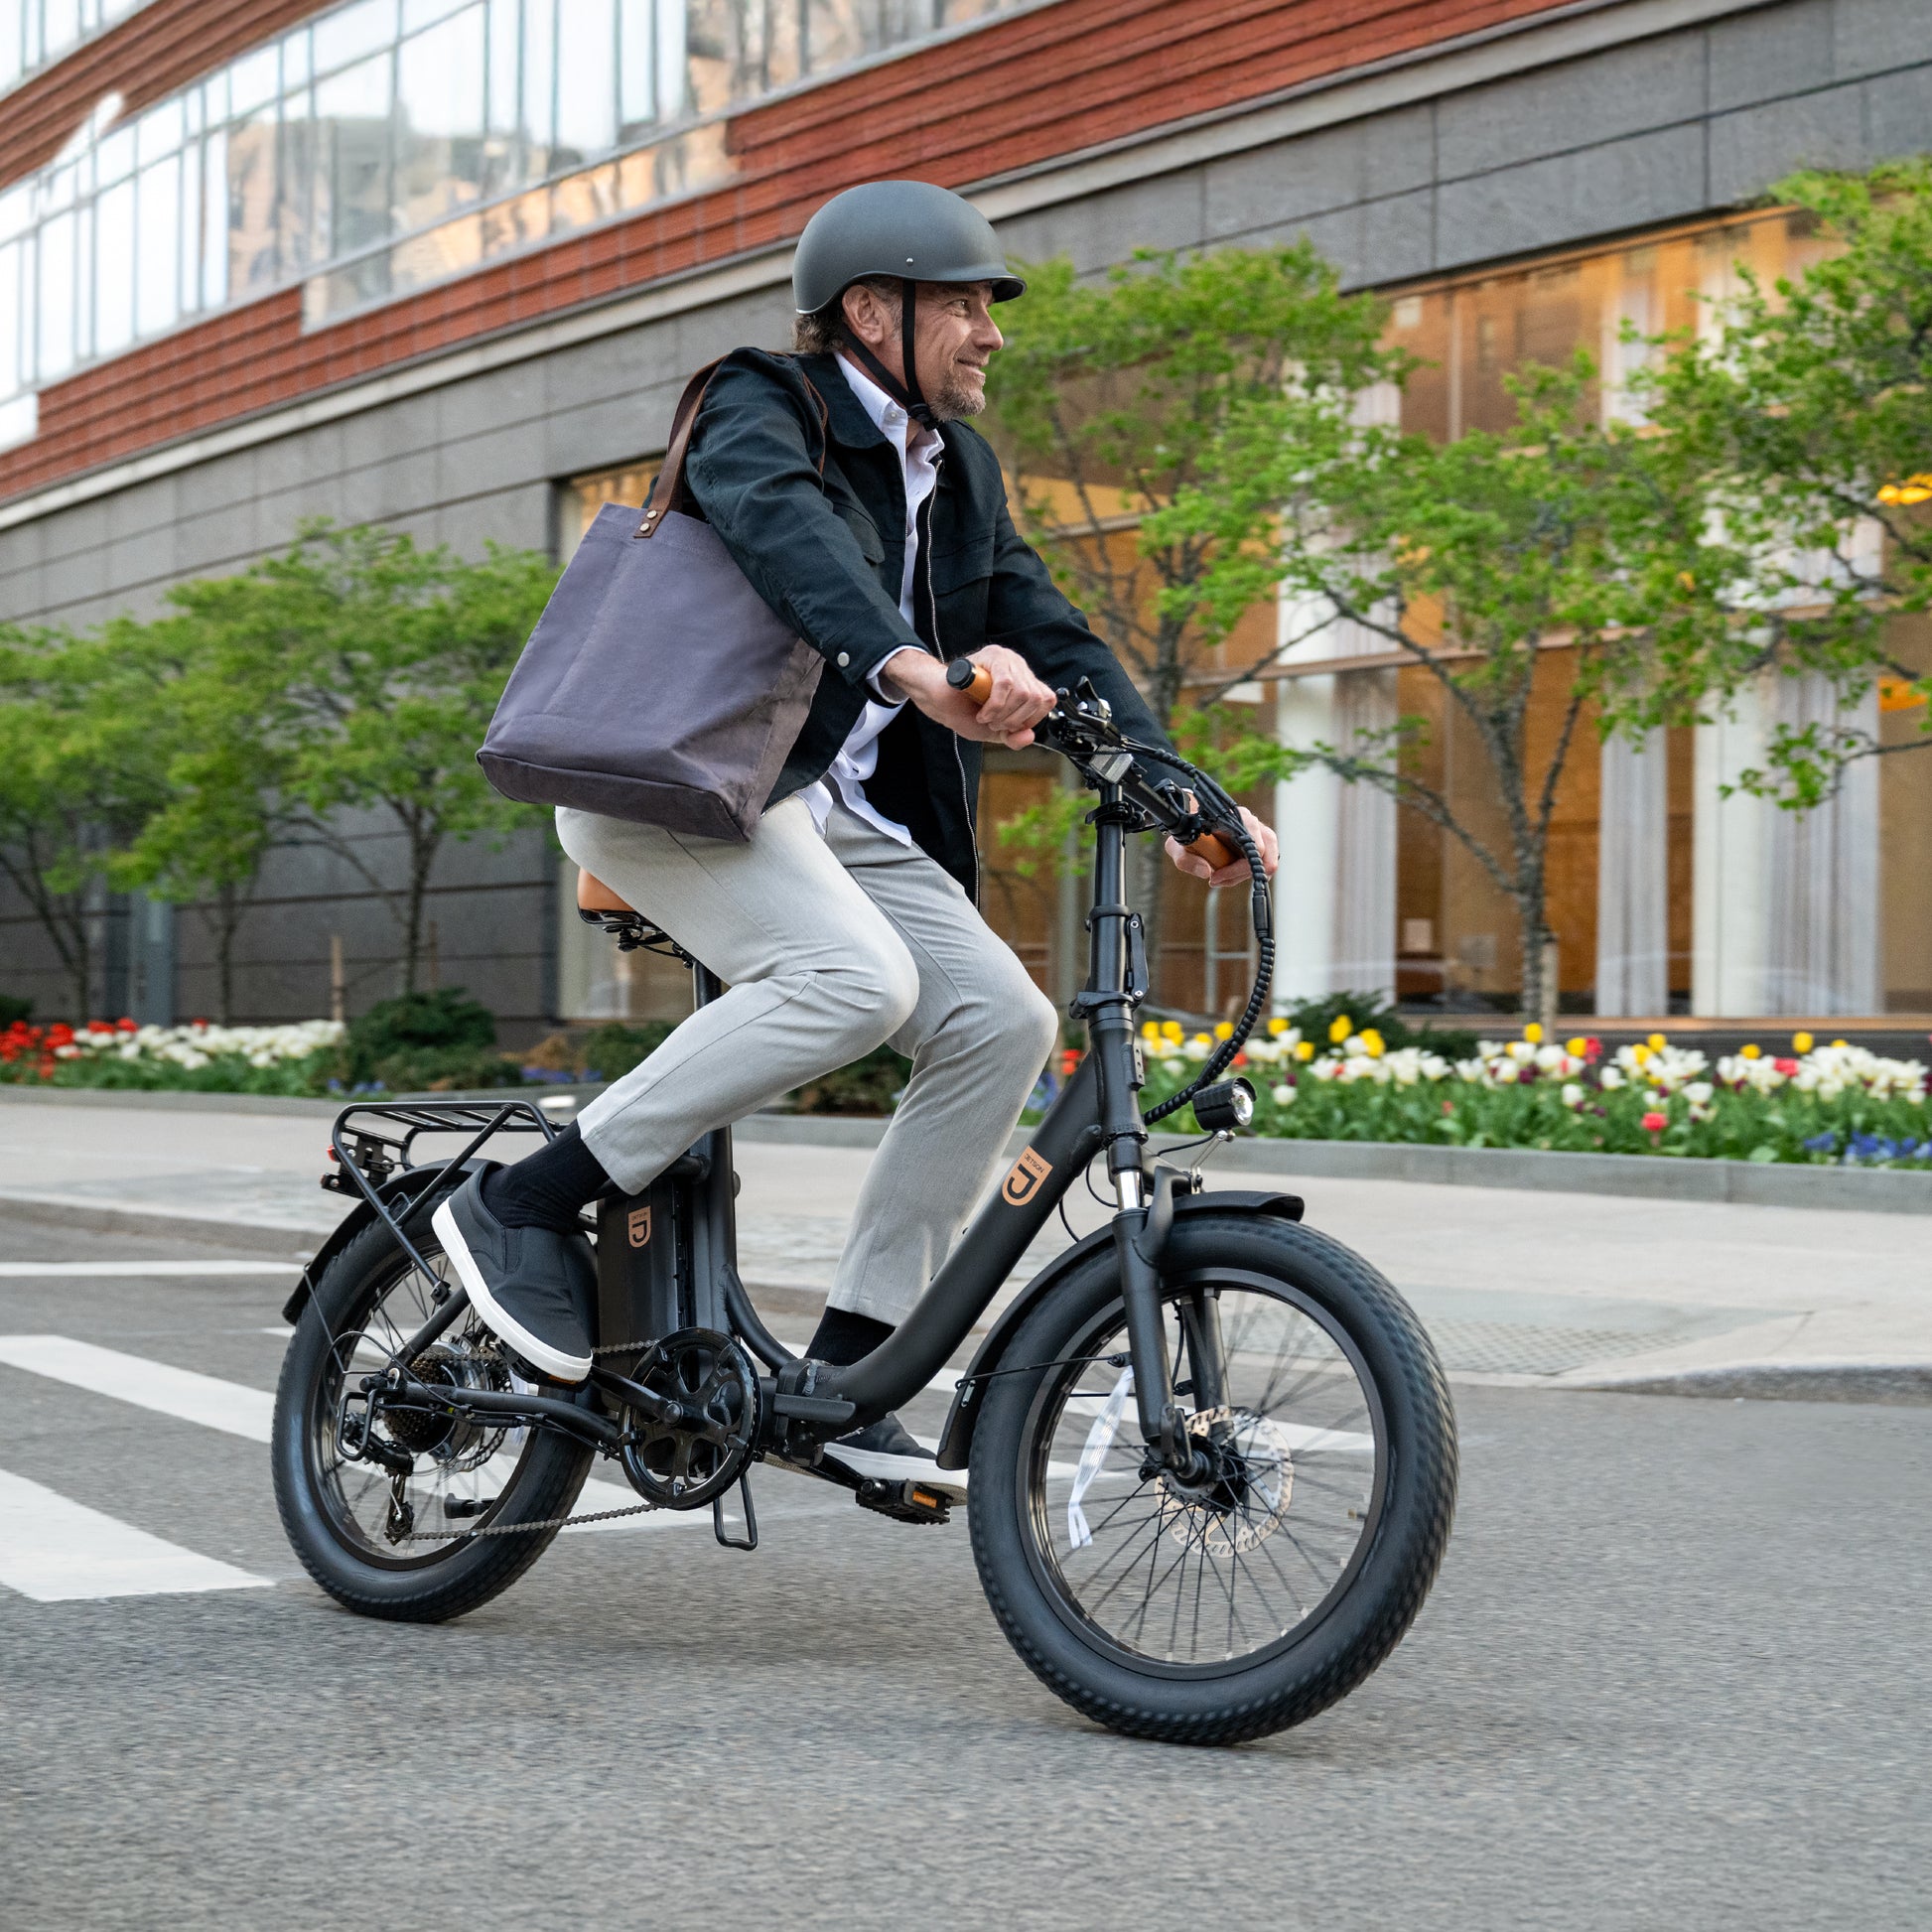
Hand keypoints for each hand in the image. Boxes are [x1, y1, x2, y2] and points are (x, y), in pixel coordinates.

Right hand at [881, 645, 1054, 746]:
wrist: (939, 702)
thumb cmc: (965, 712)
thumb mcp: (996, 732)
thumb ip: (1014, 736)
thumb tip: (1029, 735)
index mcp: (1024, 681)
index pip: (1047, 699)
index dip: (1031, 719)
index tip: (1010, 727)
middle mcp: (1018, 667)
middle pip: (1036, 698)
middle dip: (1015, 720)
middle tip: (995, 724)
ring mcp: (1006, 659)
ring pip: (1023, 692)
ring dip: (1004, 714)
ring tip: (987, 718)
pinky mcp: (991, 656)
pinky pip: (1006, 683)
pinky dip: (995, 706)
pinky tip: (983, 712)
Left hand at [1166, 806, 1277, 885]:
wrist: (1193, 821)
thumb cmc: (1188, 831)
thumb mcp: (1177, 846)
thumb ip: (1187, 860)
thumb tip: (1207, 872)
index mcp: (1236, 818)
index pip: (1254, 844)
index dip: (1237, 867)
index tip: (1214, 876)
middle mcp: (1252, 823)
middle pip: (1264, 857)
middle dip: (1239, 874)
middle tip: (1215, 879)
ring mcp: (1259, 833)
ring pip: (1266, 863)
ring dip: (1242, 875)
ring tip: (1219, 878)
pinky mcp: (1260, 844)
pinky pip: (1262, 864)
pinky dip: (1244, 874)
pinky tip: (1226, 875)